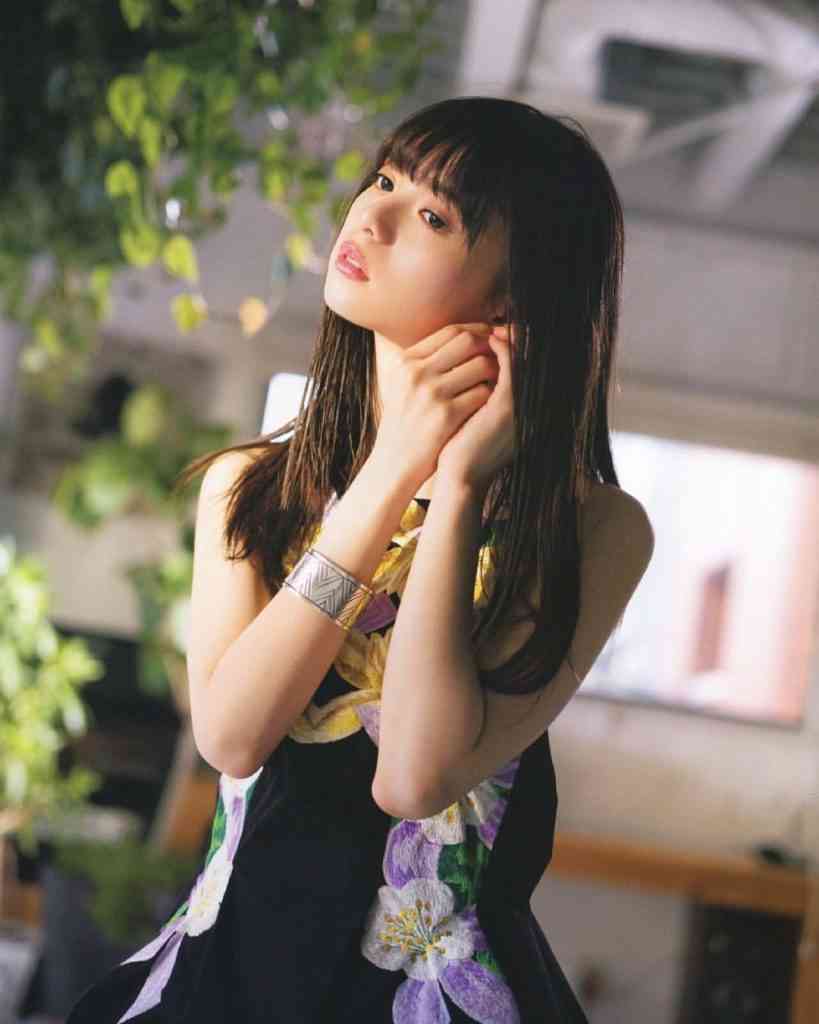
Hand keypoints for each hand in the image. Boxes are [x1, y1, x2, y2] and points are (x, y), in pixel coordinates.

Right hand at [370, 321, 503, 488]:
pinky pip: (483, 392)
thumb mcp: (404, 386)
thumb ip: (427, 362)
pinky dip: (492, 395)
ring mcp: (431, 393)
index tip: (491, 338)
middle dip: (490, 346)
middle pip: (468, 341)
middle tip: (500, 356)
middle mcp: (416, 373)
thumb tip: (465, 337)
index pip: (451, 331)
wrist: (395, 464)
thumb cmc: (405, 424)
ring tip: (497, 380)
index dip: (477, 331)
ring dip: (495, 371)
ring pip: (481, 365)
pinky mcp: (446, 415)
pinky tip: (491, 402)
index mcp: (406, 361)